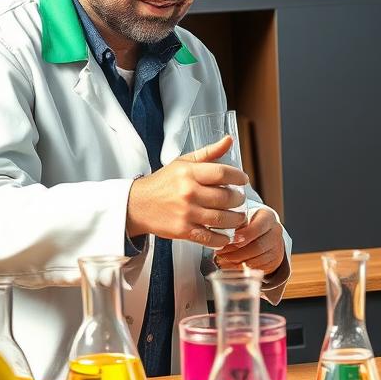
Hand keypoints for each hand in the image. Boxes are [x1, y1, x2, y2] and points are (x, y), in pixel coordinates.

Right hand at [127, 135, 247, 248]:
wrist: (136, 204)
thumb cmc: (163, 182)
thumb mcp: (183, 163)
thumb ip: (208, 153)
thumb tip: (229, 140)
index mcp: (188, 173)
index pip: (222, 173)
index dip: (238, 177)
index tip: (244, 180)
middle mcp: (188, 192)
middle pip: (226, 197)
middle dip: (239, 199)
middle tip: (240, 199)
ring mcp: (186, 213)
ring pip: (222, 219)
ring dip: (236, 219)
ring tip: (238, 216)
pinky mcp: (183, 231)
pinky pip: (210, 238)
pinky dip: (222, 239)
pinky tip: (226, 235)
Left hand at [214, 207, 285, 275]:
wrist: (264, 232)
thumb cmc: (249, 224)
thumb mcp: (242, 219)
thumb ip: (234, 225)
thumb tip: (220, 237)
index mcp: (268, 217)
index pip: (258, 227)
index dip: (243, 235)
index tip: (229, 239)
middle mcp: (275, 232)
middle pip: (257, 247)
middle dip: (236, 252)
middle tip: (220, 252)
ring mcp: (277, 248)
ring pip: (256, 260)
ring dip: (237, 261)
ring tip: (223, 259)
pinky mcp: (275, 261)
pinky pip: (258, 268)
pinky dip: (243, 268)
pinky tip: (232, 264)